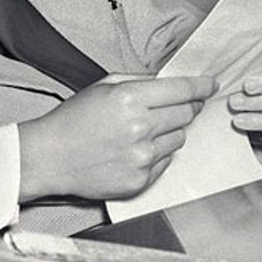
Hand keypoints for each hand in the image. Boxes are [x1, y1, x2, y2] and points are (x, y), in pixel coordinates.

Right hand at [18, 75, 217, 202]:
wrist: (50, 157)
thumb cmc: (73, 120)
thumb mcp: (103, 86)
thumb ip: (140, 81)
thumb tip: (171, 83)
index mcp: (130, 99)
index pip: (183, 91)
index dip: (202, 87)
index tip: (211, 86)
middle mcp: (140, 128)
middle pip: (187, 115)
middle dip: (185, 108)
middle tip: (172, 108)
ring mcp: (142, 157)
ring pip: (179, 139)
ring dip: (169, 132)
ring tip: (141, 132)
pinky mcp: (141, 180)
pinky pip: (166, 162)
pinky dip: (156, 154)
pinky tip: (132, 150)